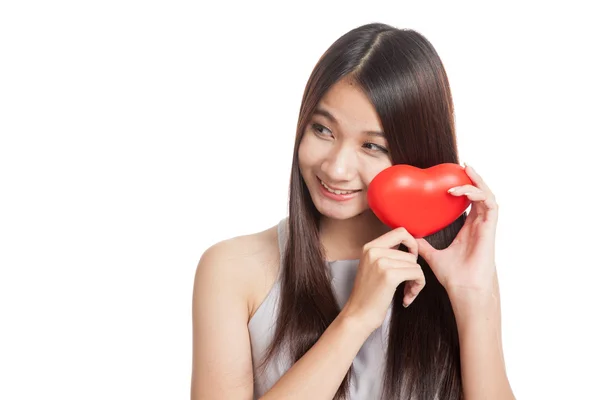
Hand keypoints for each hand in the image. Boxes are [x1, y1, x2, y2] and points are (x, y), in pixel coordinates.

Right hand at [340, 227, 425, 332]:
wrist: (358, 315)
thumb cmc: (368, 295)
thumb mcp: (372, 267)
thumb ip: (386, 253)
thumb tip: (410, 243)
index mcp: (369, 247)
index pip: (400, 232)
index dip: (412, 244)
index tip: (410, 259)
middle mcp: (373, 251)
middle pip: (410, 252)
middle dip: (414, 268)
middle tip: (409, 281)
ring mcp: (381, 262)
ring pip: (415, 264)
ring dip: (416, 280)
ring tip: (406, 292)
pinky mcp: (389, 275)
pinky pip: (417, 273)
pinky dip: (417, 285)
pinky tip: (407, 296)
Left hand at [414, 164, 498, 302]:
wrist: (464, 289)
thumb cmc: (453, 276)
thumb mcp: (432, 256)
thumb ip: (423, 245)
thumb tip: (408, 236)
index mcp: (469, 228)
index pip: (470, 202)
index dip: (465, 188)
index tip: (452, 177)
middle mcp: (479, 225)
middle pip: (482, 194)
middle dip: (474, 178)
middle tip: (463, 165)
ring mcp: (486, 226)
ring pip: (488, 196)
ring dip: (476, 182)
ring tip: (465, 171)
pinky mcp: (490, 229)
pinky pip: (490, 205)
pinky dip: (478, 194)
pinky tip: (463, 189)